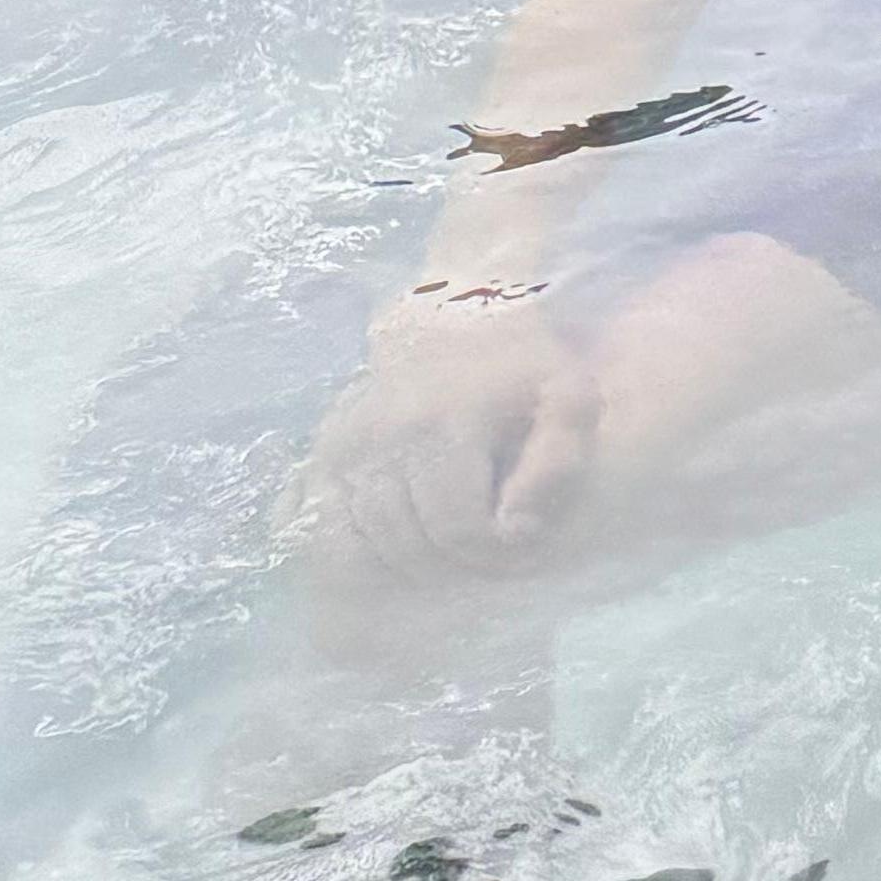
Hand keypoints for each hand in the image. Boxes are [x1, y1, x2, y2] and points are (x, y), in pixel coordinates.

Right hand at [288, 289, 602, 582]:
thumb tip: (515, 526)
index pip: (457, 529)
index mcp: (442, 422)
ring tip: (447, 555)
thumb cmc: (523, 365)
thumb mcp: (567, 397)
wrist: (461, 314)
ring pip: (357, 548)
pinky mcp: (319, 454)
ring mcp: (339, 446)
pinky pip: (313, 528)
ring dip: (404, 567)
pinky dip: (345, 554)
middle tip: (486, 558)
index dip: (493, 555)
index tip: (519, 545)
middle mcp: (379, 436)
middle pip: (406, 545)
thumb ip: (559, 461)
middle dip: (452, 566)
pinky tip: (386, 553)